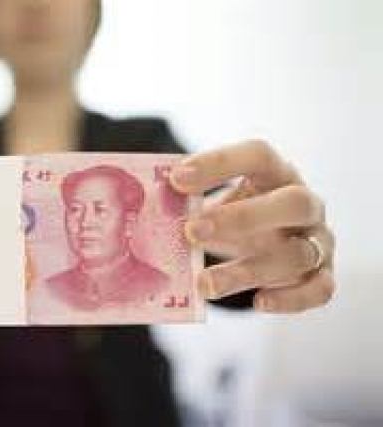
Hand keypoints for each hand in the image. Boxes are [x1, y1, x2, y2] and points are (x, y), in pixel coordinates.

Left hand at [170, 140, 335, 312]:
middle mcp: (306, 203)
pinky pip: (320, 290)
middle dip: (242, 218)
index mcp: (276, 173)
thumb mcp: (216, 202)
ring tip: (203, 284)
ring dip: (248, 270)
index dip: (219, 164)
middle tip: (192, 231)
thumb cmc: (236, 214)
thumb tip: (141, 210)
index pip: (258, 156)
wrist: (272, 239)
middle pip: (292, 203)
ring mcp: (319, 240)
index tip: (176, 179)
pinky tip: (258, 302)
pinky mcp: (324, 275)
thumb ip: (188, 203)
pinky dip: (292, 299)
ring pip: (297, 255)